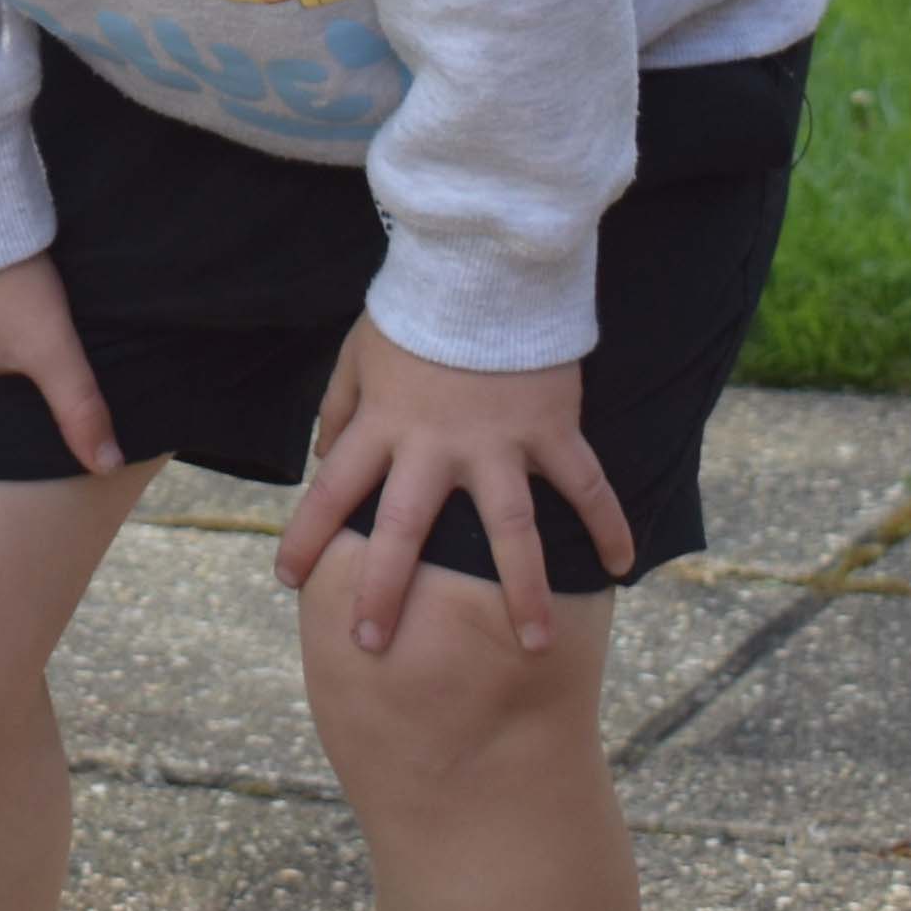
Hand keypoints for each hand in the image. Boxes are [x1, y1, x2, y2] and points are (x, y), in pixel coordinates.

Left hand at [272, 317, 630, 655]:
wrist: (481, 263)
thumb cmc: (416, 309)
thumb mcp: (359, 351)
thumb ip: (340, 406)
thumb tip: (325, 455)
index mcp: (382, 424)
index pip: (331, 490)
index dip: (306, 536)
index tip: (286, 579)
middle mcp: (435, 445)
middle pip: (402, 530)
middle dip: (385, 592)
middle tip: (372, 647)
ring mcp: (498, 442)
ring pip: (510, 530)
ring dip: (524, 590)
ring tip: (535, 645)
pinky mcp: (550, 428)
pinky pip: (585, 485)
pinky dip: (609, 523)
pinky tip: (624, 565)